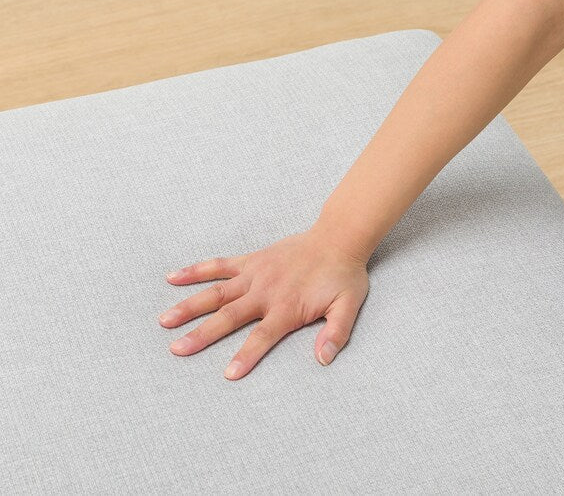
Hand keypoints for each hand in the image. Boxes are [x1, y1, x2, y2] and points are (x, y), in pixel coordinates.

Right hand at [158, 226, 369, 379]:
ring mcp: (254, 274)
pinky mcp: (251, 260)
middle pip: (228, 317)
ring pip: (216, 292)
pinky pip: (219, 265)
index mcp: (286, 307)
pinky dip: (196, 271)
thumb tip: (323, 359)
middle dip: (202, 334)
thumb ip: (336, 333)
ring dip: (189, 305)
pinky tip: (173, 277)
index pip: (262, 336)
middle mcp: (264, 291)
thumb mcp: (348, 306)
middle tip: (177, 349)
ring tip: (165, 320)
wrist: (337, 239)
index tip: (228, 374)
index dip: (246, 356)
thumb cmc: (342, 275)